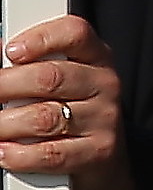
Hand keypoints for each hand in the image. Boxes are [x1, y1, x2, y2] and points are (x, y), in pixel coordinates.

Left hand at [0, 16, 131, 189]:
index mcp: (95, 56)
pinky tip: (3, 151)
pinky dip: (18, 155)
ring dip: (5, 125)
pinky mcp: (98, 151)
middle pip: (51, 77)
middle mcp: (104, 83)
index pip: (75, 34)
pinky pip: (50, 154)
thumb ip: (29, 65)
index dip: (41, 39)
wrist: (103, 156)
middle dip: (6, 86)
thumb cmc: (70, 108)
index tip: (10, 51)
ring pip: (45, 118)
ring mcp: (104, 117)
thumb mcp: (59, 79)